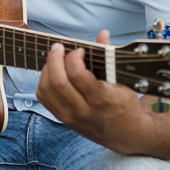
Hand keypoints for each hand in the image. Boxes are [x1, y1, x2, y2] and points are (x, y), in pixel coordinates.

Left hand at [35, 30, 143, 151]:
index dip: (74, 58)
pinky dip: (44, 82)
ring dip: (47, 69)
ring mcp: (70, 116)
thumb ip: (110, 57)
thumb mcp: (124, 82)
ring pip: (47, 90)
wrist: (125, 134)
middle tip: (59, 48)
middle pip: (58, 82)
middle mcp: (84, 110)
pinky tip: (52, 74)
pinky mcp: (62, 119)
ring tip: (55, 58)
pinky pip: (44, 98)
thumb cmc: (125, 105)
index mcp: (102, 100)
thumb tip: (102, 34)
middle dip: (54, 59)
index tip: (80, 50)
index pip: (78, 75)